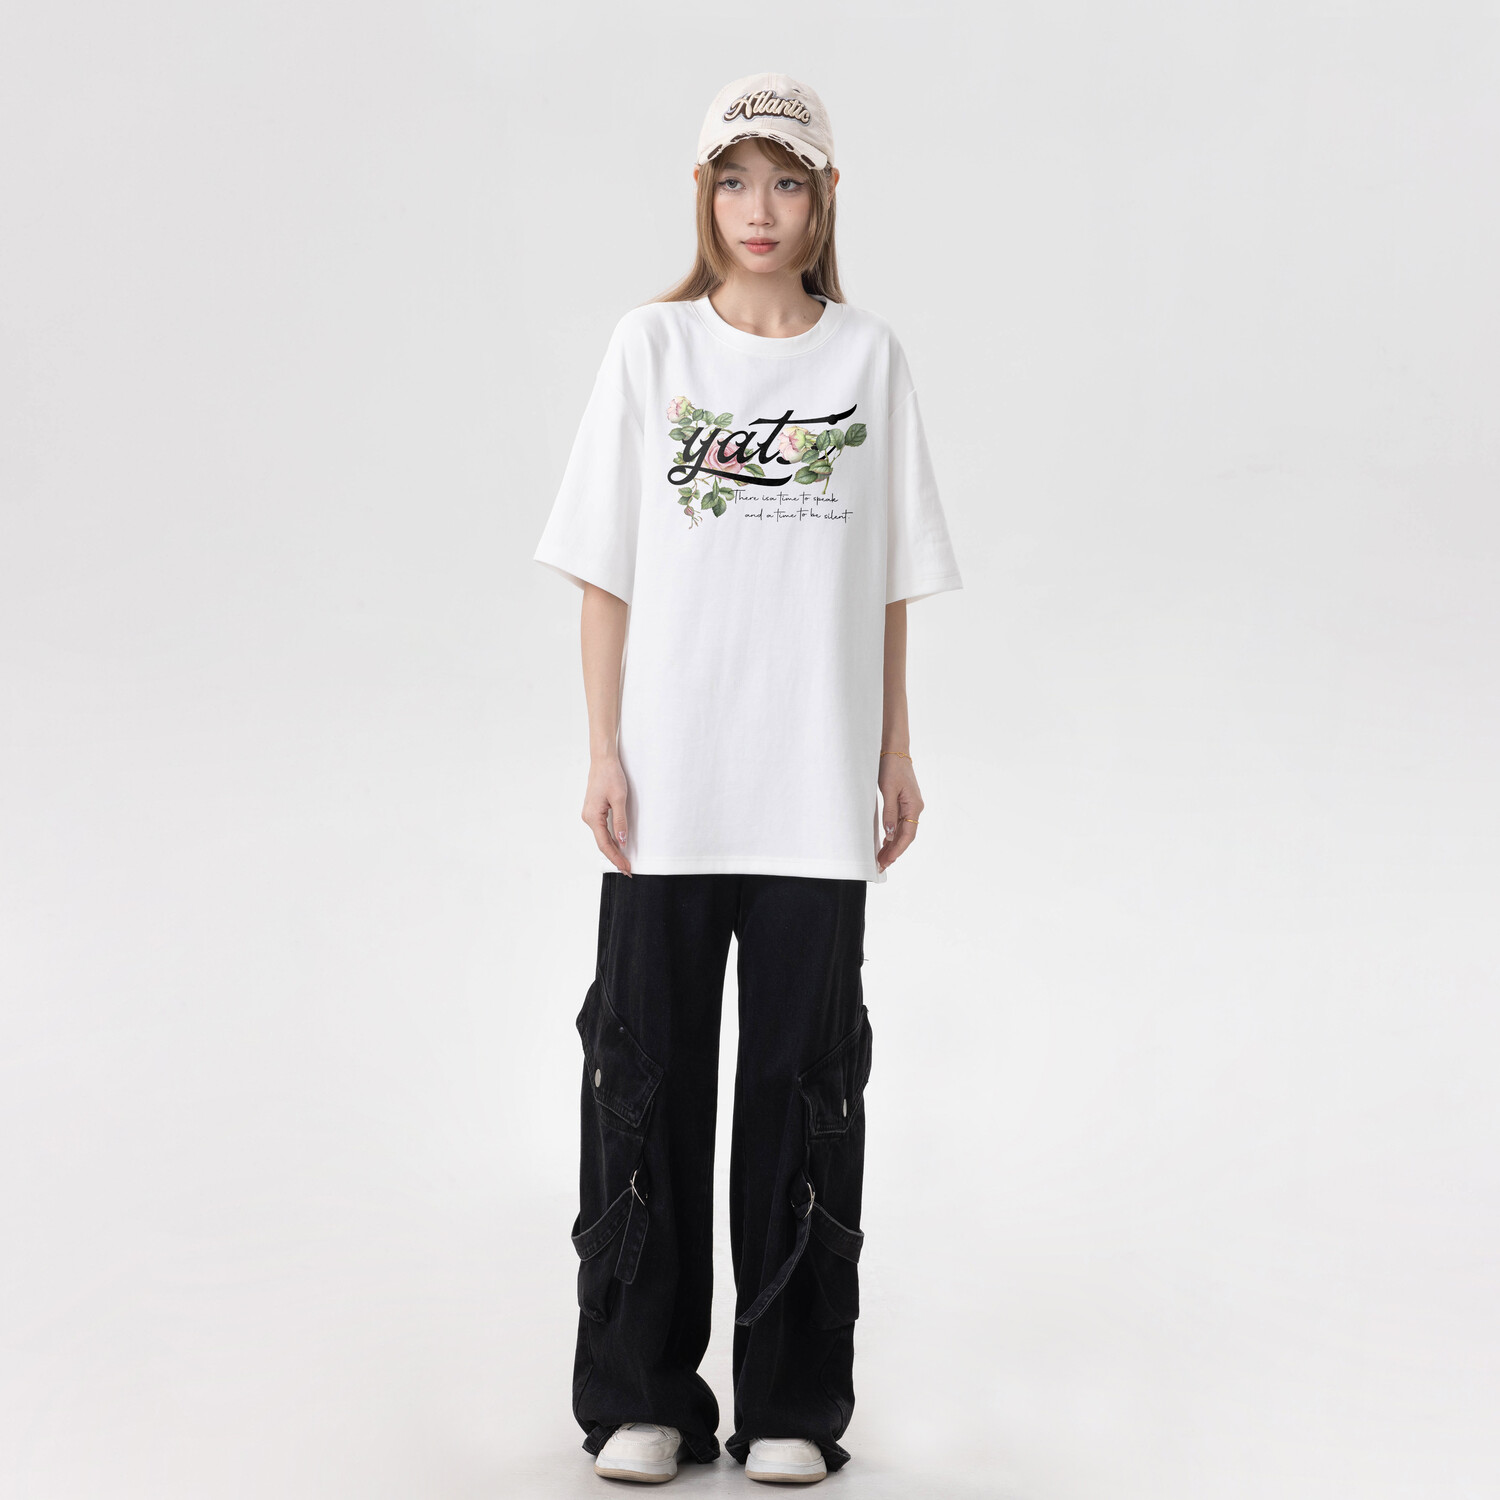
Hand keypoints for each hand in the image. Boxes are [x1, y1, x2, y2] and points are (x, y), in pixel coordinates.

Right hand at [583, 754, 631, 874]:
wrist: (603, 760)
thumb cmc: (610, 775)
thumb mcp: (619, 798)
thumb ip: (620, 821)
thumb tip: (622, 841)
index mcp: (593, 817)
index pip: (605, 844)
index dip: (616, 858)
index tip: (626, 868)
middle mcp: (588, 818)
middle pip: (602, 844)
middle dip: (615, 857)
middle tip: (627, 870)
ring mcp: (590, 814)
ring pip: (601, 837)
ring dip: (613, 850)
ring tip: (624, 861)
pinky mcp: (594, 810)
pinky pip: (601, 830)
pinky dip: (610, 840)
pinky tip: (618, 845)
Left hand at [876, 755, 922, 871]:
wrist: (894, 750)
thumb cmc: (892, 767)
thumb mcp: (888, 790)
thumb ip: (889, 812)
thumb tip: (890, 834)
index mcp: (914, 806)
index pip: (907, 835)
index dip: (897, 850)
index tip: (887, 861)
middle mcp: (915, 808)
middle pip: (906, 836)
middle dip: (894, 852)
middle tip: (881, 865)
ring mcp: (910, 806)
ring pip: (903, 831)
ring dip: (893, 845)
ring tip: (881, 858)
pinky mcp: (904, 803)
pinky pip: (900, 823)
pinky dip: (893, 835)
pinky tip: (885, 843)